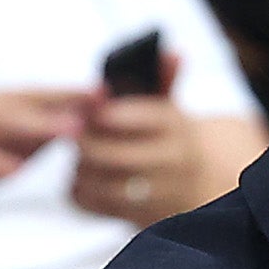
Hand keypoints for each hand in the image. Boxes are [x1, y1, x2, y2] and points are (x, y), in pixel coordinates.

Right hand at [0, 87, 89, 213]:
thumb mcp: (25, 141)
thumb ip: (55, 128)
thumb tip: (98, 117)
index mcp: (9, 101)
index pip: (49, 92)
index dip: (78, 91)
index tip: (110, 91)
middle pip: (31, 101)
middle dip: (65, 100)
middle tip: (98, 104)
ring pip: (5, 120)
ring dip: (39, 125)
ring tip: (70, 131)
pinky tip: (16, 171)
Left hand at [69, 85, 201, 224]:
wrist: (197, 186)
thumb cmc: (171, 138)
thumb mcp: (171, 107)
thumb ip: (164, 78)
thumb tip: (173, 52)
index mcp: (176, 129)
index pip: (134, 117)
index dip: (103, 113)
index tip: (87, 108)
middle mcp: (170, 163)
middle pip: (111, 154)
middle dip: (85, 141)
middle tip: (71, 130)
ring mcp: (155, 194)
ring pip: (99, 181)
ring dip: (81, 167)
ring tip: (81, 155)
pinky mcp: (136, 217)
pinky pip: (93, 204)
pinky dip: (81, 190)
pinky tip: (85, 177)